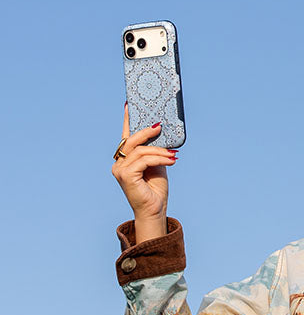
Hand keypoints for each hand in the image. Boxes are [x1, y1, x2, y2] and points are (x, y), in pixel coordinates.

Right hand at [111, 102, 177, 221]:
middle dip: (147, 132)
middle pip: (132, 140)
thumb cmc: (155, 189)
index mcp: (126, 159)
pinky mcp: (125, 175)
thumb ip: (155, 151)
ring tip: (173, 155)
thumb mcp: (157, 165)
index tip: (129, 104)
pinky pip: (143, 160)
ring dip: (159, 151)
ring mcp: (119, 169)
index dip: (127, 120)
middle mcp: (119, 163)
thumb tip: (160, 134)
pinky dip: (158, 159)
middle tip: (160, 127)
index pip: (126, 136)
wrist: (154, 210)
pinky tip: (171, 161)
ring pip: (140, 150)